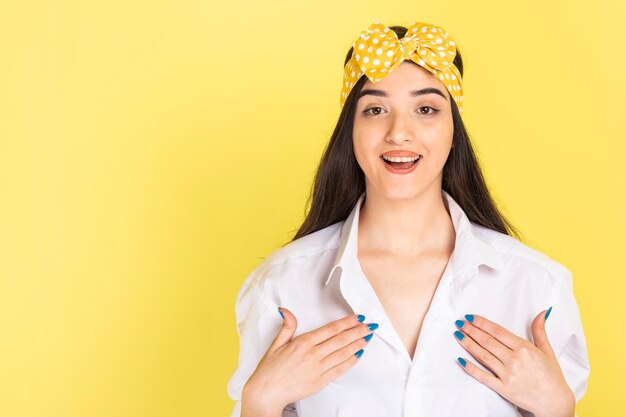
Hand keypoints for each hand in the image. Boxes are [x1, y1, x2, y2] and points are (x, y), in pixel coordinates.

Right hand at [241, 308, 377, 416]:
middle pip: (340, 339)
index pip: (330, 329)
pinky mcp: (321, 381)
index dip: (346, 322)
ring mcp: (318, 368)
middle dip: (357, 331)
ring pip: (343, 353)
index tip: (357, 317)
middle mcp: (313, 354)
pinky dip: (351, 361)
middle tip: (369, 325)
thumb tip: (287, 310)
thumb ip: (287, 326)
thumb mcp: (276, 344)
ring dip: (357, 344)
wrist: (267, 392)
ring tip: (368, 337)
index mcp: (303, 342)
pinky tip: (358, 354)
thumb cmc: (270, 369)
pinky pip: (340, 369)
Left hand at [453, 309, 575, 416]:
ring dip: (468, 344)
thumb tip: (541, 313)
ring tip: (458, 334)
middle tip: (460, 323)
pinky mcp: (504, 388)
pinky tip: (460, 360)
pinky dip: (471, 368)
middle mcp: (515, 360)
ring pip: (483, 355)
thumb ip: (540, 330)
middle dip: (471, 330)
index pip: (498, 331)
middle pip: (487, 341)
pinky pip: (483, 377)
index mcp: (524, 348)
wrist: (555, 402)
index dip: (482, 323)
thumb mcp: (547, 350)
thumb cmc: (551, 376)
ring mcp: (508, 375)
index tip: (470, 317)